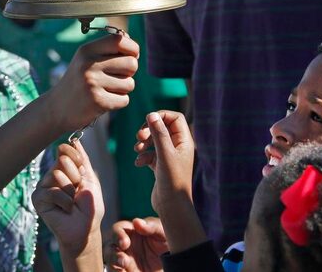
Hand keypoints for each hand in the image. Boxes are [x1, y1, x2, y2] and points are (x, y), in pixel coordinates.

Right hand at [32, 142, 103, 255]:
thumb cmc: (89, 207)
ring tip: (72, 202)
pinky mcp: (37, 198)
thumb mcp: (91, 179)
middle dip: (75, 176)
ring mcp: (44, 186)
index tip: (82, 167)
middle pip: (61, 160)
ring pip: (56, 174)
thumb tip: (75, 140)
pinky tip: (66, 209)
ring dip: (70, 191)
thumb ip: (83, 159)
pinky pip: (51, 191)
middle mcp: (52, 175)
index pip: (64, 150)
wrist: (85, 229)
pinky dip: (65, 201)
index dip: (74, 156)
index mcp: (64, 168)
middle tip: (77, 191)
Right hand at [47, 33, 138, 131]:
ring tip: (106, 89)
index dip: (132, 48)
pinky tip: (104, 100)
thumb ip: (108, 50)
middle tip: (115, 77)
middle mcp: (89, 64)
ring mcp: (93, 83)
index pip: (119, 40)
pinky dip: (118, 102)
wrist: (57, 108)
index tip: (132, 56)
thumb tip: (134, 48)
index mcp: (87, 50)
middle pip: (131, 63)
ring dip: (123, 89)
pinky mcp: (98, 102)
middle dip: (129, 72)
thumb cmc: (78, 81)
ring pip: (130, 83)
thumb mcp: (86, 59)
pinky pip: (124, 100)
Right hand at [105, 217, 167, 271]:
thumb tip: (137, 222)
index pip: (118, 229)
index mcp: (131, 231)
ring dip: (114, 263)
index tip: (125, 243)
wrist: (175, 262)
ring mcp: (125, 260)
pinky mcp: (128, 271)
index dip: (118, 235)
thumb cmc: (168, 242)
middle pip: (110, 246)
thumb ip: (152, 226)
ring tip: (124, 265)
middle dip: (113, 253)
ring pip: (110, 261)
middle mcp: (125, 245)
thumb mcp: (163, 232)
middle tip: (123, 260)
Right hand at [135, 111, 205, 253]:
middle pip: (162, 127)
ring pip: (154, 140)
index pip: (175, 118)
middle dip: (148, 130)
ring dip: (143, 142)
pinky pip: (150, 154)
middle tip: (139, 137)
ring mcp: (169, 157)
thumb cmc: (172, 181)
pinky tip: (138, 164)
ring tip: (137, 149)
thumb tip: (151, 115)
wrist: (172, 207)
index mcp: (184, 141)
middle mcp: (178, 148)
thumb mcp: (164, 154)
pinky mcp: (161, 167)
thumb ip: (158, 133)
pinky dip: (143, 156)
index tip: (148, 122)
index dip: (161, 116)